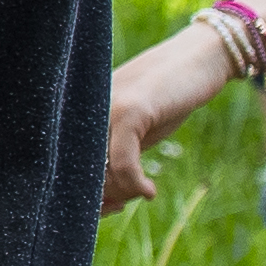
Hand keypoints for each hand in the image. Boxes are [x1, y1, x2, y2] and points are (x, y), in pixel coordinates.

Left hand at [97, 27, 236, 220]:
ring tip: (140, 192)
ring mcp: (106, 107)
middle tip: (119, 207)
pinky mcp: (130, 109)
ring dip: (121, 193)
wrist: (200, 58)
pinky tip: (149, 191)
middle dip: (98, 198)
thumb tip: (105, 200)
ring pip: (99, 170)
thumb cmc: (168, 97)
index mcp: (81, 112)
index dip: (82, 193)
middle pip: (78, 170)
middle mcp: (84, 108)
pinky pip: (123, 162)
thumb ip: (117, 157)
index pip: (66, 162)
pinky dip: (134, 184)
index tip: (106, 207)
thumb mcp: (137, 131)